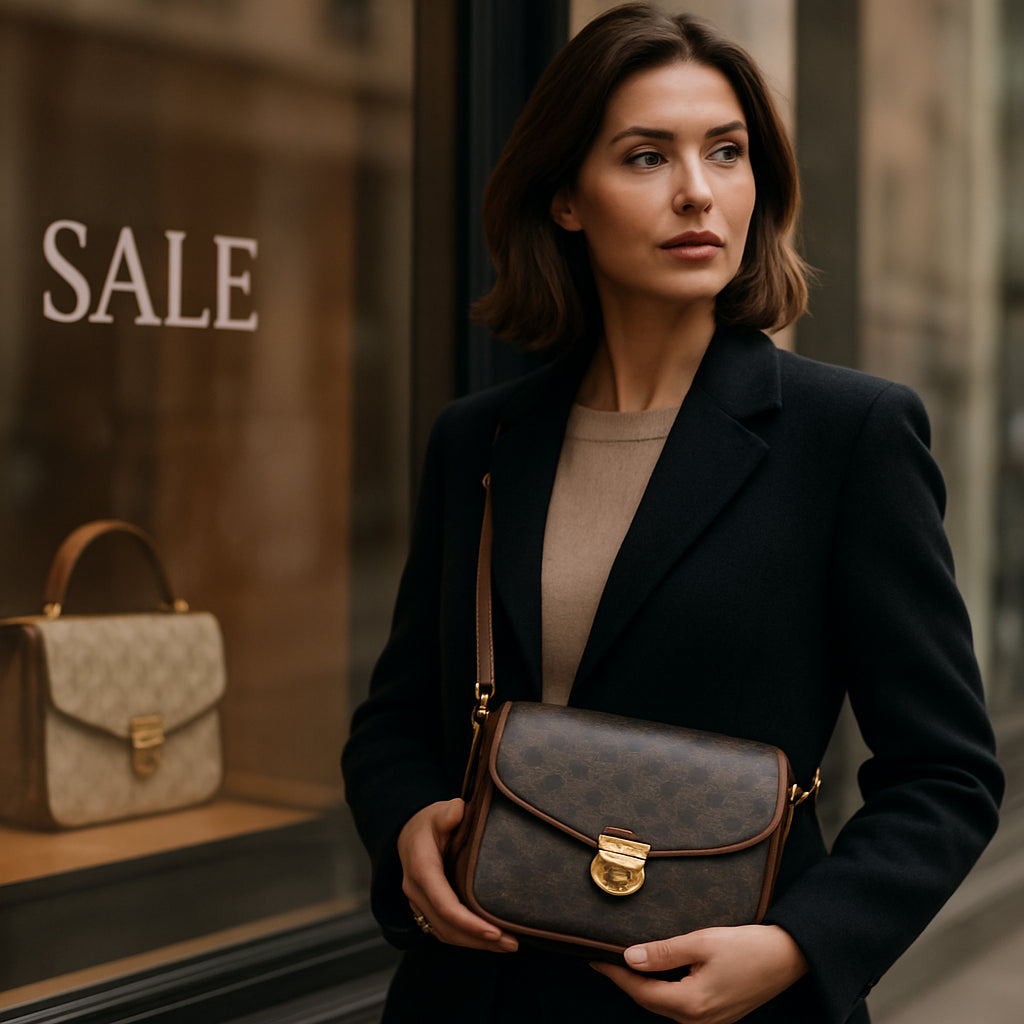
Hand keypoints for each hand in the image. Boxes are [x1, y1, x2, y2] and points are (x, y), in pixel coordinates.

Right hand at [397, 798, 518, 952]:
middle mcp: (417, 891)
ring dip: (475, 943)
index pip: (445, 904)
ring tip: (507, 945)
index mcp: (422, 869)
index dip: (469, 922)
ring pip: (445, 933)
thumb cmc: (428, 822)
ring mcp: (419, 903)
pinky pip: (444, 930)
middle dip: (479, 939)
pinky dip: (467, 938)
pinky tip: (489, 939)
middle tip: (512, 943)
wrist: (408, 832)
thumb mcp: (438, 812)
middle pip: (447, 926)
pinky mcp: (426, 909)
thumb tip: (460, 810)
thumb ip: (449, 812)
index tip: (494, 931)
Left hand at [591, 925, 807, 1023]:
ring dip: (645, 988)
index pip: (641, 991)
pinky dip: (664, 991)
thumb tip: (630, 958)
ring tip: (626, 964)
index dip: (616, 975)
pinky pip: (682, 1006)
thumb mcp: (702, 942)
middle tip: (605, 960)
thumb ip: (664, 952)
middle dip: (627, 982)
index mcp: (692, 1004)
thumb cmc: (748, 947)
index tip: (595, 959)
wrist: (789, 957)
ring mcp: (711, 1021)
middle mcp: (700, 1021)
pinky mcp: (720, 1015)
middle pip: (651, 1002)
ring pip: (666, 1006)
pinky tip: (658, 974)